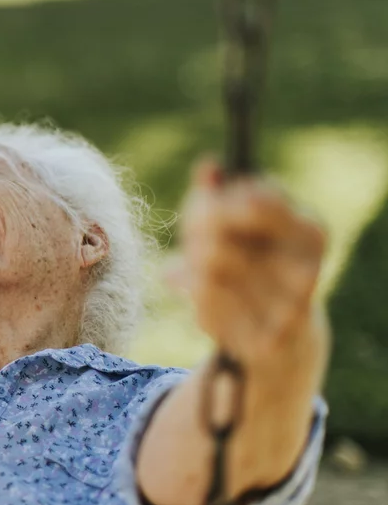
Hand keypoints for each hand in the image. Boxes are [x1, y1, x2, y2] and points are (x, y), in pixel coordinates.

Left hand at [172, 158, 327, 369]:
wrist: (284, 337)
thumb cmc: (255, 264)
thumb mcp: (241, 225)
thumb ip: (219, 194)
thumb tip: (208, 165)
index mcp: (311, 230)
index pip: (255, 197)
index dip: (214, 200)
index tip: (203, 204)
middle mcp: (309, 267)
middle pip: (219, 234)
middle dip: (195, 234)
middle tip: (193, 241)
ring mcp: (289, 307)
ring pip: (207, 269)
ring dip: (192, 266)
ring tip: (198, 270)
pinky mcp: (264, 338)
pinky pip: (205, 304)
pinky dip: (195, 297)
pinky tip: (205, 299)